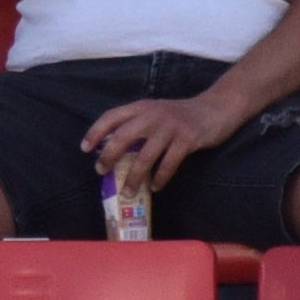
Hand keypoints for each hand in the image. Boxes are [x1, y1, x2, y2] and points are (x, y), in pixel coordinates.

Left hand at [86, 90, 250, 192]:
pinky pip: (169, 163)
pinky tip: (154, 187)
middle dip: (110, 155)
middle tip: (101, 171)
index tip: (84, 148)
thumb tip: (114, 149)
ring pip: (145, 155)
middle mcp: (153, 114)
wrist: (215, 108)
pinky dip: (160, 178)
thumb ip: (138, 125)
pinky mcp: (187, 139)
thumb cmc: (181, 115)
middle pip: (124, 136)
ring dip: (134, 176)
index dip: (96, 131)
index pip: (112, 116)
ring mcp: (170, 127)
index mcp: (142, 107)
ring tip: (128, 192)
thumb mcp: (156, 112)